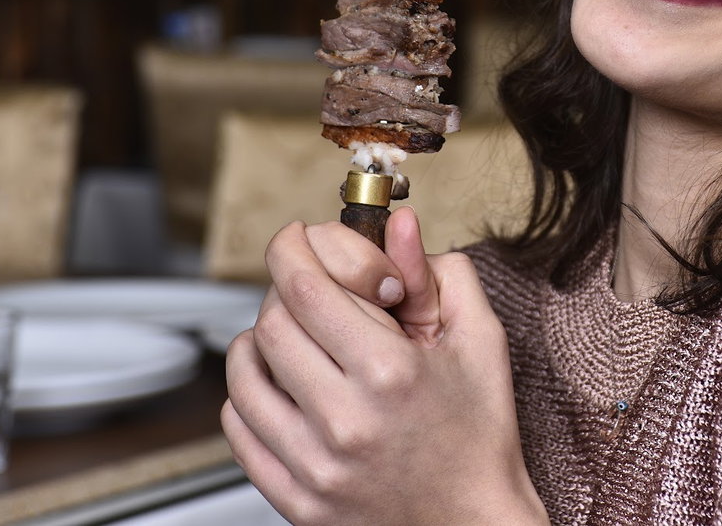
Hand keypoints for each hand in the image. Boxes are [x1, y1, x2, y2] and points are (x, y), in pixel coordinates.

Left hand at [222, 208, 548, 525]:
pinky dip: (249, 396)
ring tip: (292, 335)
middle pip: (272, 324)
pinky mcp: (297, 500)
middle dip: (284, 291)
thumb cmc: (480, 436)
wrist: (474, 525)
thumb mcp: (479, 342)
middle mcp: (345, 420)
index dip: (291, 248)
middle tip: (310, 289)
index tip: (295, 237)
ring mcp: (315, 465)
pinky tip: (281, 385)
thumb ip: (439, 275)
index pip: (306, 287)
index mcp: (390, 373)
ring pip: (244, 375)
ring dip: (259, 340)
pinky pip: (240, 430)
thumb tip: (400, 226)